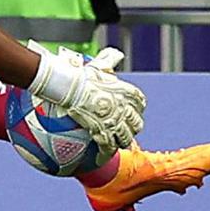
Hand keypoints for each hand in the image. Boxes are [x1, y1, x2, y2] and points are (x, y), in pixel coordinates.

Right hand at [29, 43, 145, 156]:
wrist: (69, 87)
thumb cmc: (82, 75)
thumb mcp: (99, 66)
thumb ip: (110, 60)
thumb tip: (117, 54)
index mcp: (127, 92)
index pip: (140, 103)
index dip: (137, 109)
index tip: (133, 111)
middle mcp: (125, 108)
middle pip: (136, 122)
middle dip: (133, 127)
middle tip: (126, 130)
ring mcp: (115, 121)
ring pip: (126, 136)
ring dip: (122, 141)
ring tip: (117, 144)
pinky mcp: (103, 131)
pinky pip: (109, 146)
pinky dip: (107, 152)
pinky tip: (104, 156)